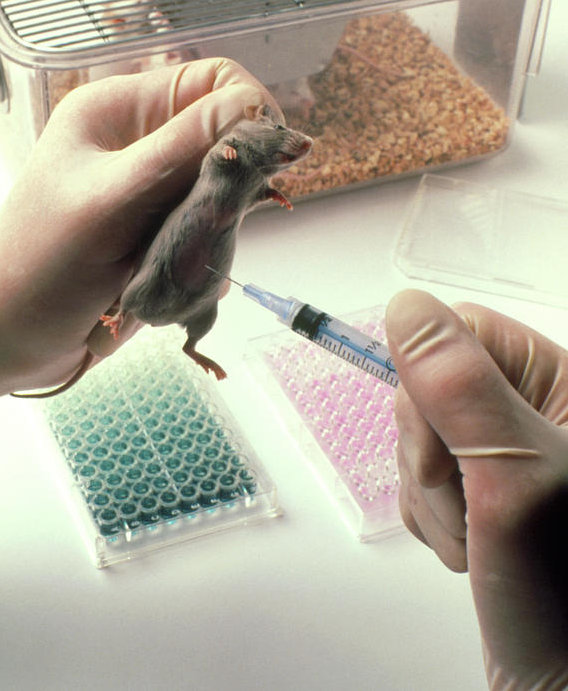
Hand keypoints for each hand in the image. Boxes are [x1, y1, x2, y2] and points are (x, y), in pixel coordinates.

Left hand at [0, 58, 281, 415]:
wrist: (13, 337)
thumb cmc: (40, 266)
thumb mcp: (110, 200)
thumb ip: (181, 150)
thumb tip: (253, 106)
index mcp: (119, 110)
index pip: (211, 80)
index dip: (247, 108)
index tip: (262, 157)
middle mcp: (142, 140)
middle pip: (227, 130)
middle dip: (235, 171)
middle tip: (220, 213)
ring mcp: (156, 185)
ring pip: (227, 181)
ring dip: (223, 214)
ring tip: (189, 247)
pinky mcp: (166, 225)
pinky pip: (215, 219)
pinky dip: (214, 241)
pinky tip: (190, 265)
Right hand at [386, 289, 567, 689]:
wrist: (559, 682)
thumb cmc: (562, 593)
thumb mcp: (514, 477)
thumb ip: (459, 385)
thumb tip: (407, 307)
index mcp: (557, 382)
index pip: (459, 332)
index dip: (432, 386)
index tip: (445, 450)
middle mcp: (531, 409)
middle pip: (428, 386)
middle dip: (429, 457)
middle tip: (472, 504)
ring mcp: (503, 449)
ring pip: (416, 434)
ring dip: (430, 496)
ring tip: (477, 538)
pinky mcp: (480, 485)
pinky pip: (418, 475)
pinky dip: (429, 516)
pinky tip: (468, 546)